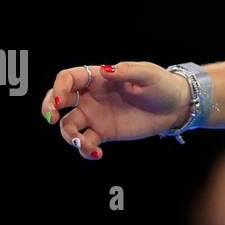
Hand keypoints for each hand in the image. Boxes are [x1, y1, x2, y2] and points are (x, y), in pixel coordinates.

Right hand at [40, 61, 191, 159]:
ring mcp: (96, 116)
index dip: (59, 88)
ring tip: (84, 144)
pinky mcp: (104, 133)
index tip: (60, 101)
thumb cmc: (161, 85)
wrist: (175, 107)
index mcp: (98, 78)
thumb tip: (104, 71)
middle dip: (49, 107)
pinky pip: (87, 142)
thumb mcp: (148, 74)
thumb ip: (126, 72)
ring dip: (69, 136)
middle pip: (59, 100)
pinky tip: (97, 153)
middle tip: (50, 119)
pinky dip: (86, 150)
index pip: (68, 78)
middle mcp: (91, 96)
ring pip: (69, 125)